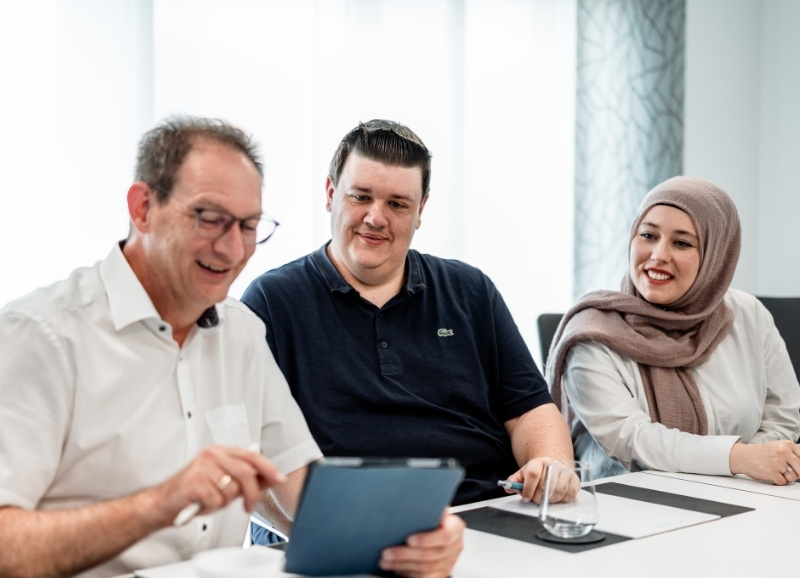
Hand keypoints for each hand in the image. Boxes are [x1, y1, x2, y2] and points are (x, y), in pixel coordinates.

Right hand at [151, 444, 286, 526]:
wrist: (162, 504)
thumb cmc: (193, 494)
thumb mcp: (223, 485)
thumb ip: (245, 481)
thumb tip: (269, 479)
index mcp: (220, 451)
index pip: (251, 456)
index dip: (268, 468)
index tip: (280, 479)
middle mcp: (212, 455)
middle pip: (245, 473)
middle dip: (252, 493)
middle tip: (249, 506)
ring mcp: (202, 466)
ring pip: (231, 489)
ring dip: (224, 502)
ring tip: (210, 501)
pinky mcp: (194, 481)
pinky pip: (216, 500)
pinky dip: (211, 507)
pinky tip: (200, 504)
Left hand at [378, 512, 463, 577]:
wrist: (445, 528)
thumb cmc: (436, 517)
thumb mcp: (436, 508)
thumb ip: (428, 508)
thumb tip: (410, 499)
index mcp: (455, 528)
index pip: (444, 536)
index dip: (426, 539)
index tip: (409, 539)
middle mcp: (454, 547)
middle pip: (430, 555)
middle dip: (404, 554)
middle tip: (386, 552)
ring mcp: (448, 562)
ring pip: (424, 569)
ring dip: (402, 565)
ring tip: (385, 561)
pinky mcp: (441, 573)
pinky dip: (408, 574)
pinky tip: (396, 568)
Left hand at [504, 457, 579, 503]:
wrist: (551, 468)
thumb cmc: (536, 474)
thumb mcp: (522, 475)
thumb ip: (514, 481)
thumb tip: (508, 487)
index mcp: (538, 462)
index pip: (533, 473)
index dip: (528, 488)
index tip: (525, 497)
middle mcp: (553, 465)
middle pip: (547, 484)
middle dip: (539, 497)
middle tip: (535, 500)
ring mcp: (565, 472)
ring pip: (559, 490)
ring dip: (551, 500)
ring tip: (545, 500)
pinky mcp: (575, 480)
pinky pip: (570, 494)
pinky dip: (563, 500)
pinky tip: (557, 498)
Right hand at [729, 440, 799, 484]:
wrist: (742, 455)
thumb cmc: (761, 453)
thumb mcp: (778, 447)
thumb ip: (792, 454)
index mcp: (787, 444)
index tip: (796, 468)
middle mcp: (783, 451)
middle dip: (797, 473)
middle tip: (788, 472)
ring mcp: (777, 461)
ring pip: (793, 477)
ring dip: (786, 478)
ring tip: (777, 472)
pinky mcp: (771, 471)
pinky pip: (783, 482)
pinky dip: (777, 481)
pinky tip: (771, 474)